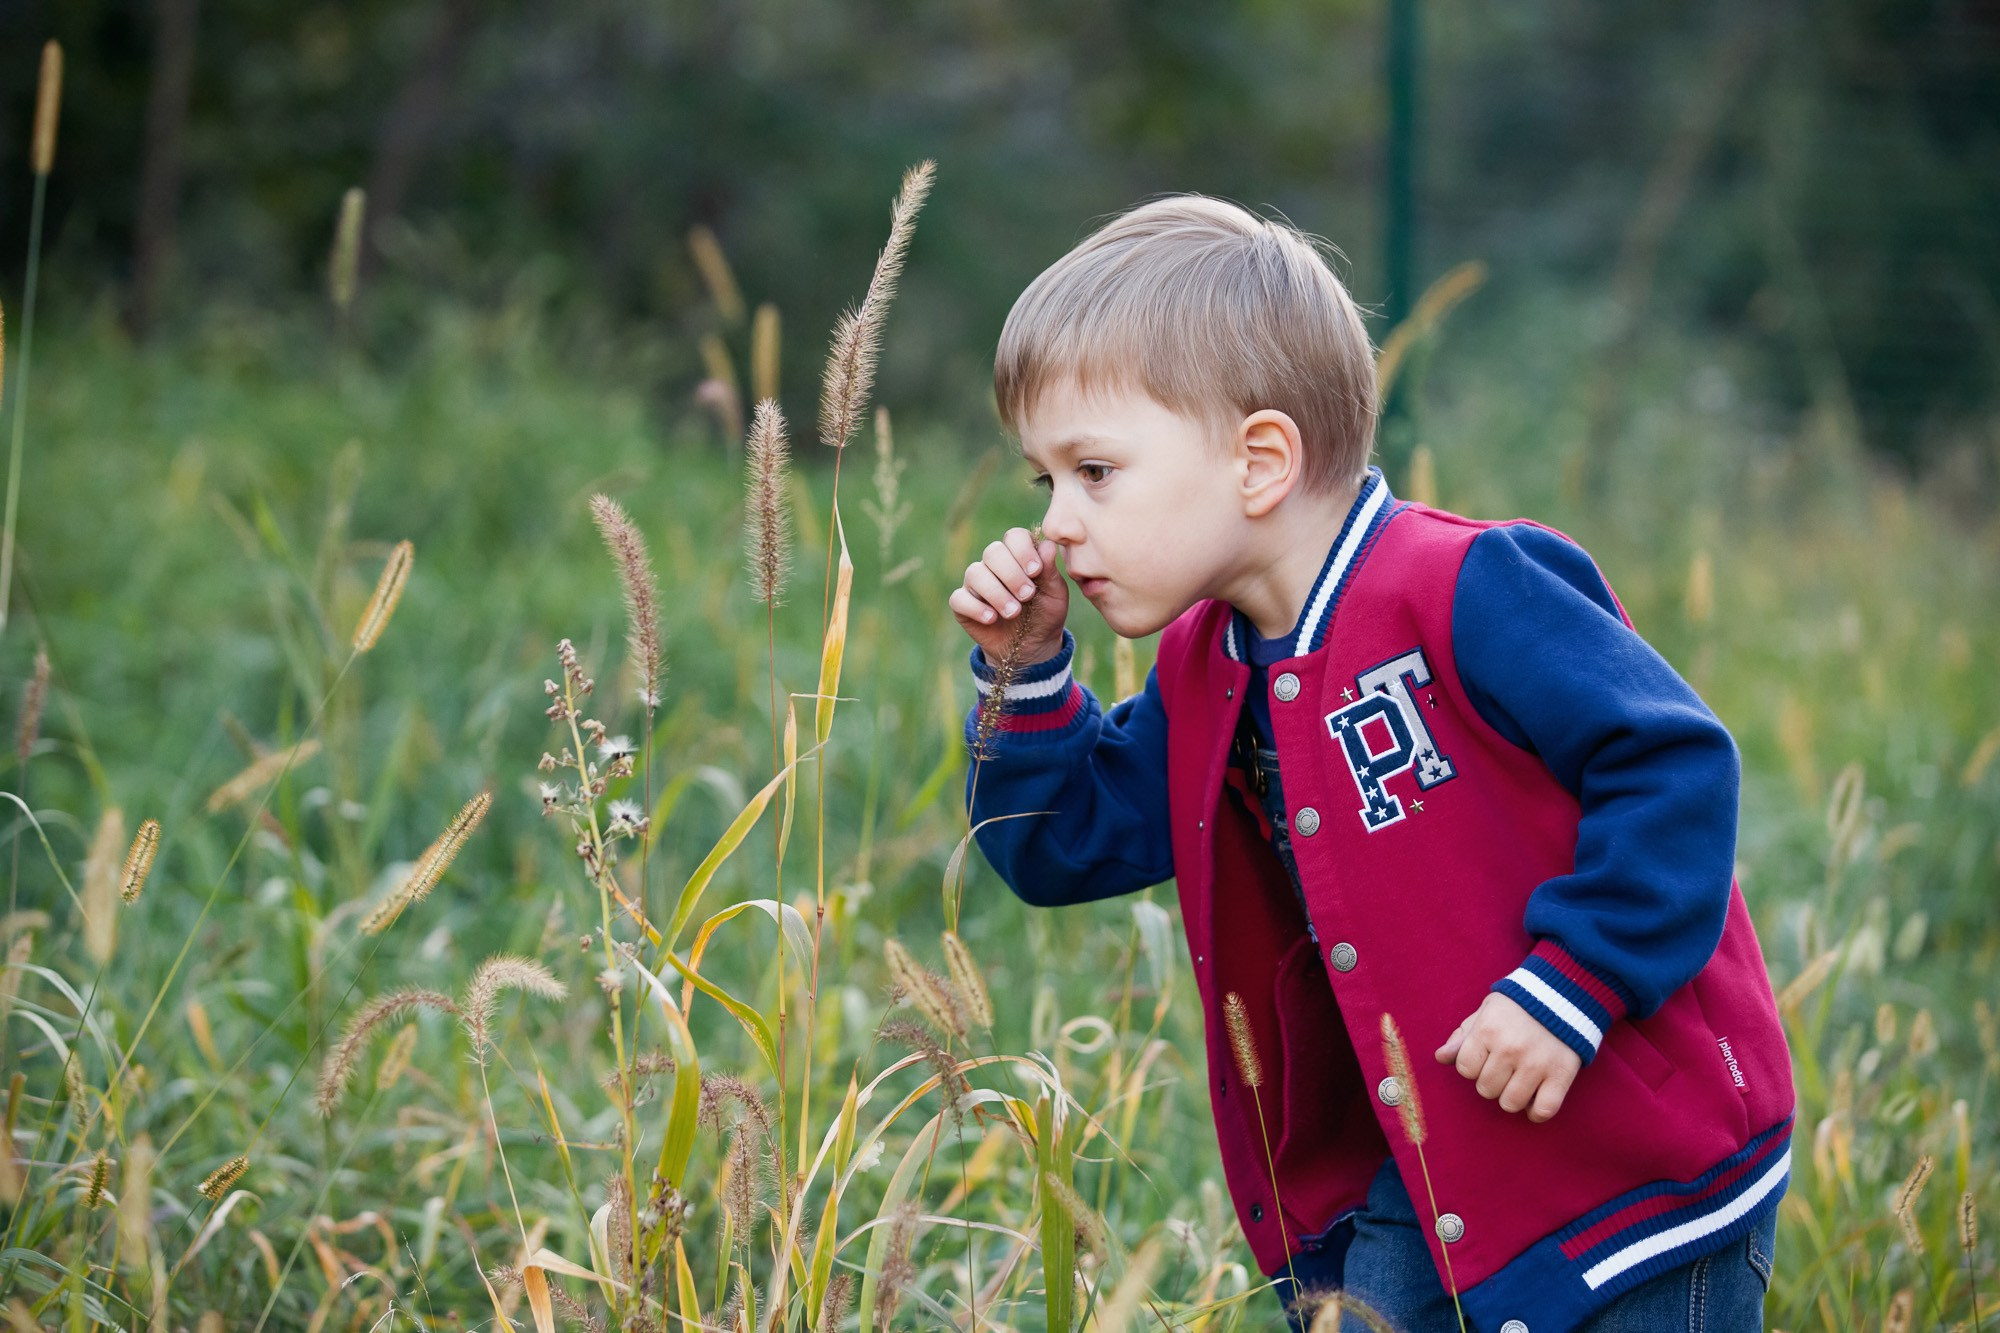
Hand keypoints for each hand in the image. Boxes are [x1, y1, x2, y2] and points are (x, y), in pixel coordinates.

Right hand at [949, 528, 1068, 666]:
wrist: (1032, 646)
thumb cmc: (1045, 614)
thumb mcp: (1055, 595)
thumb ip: (1050, 571)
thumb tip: (1048, 546)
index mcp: (1018, 555)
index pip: (1014, 537)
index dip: (1023, 550)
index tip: (1036, 571)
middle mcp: (994, 565)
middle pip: (993, 552)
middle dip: (1011, 574)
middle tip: (1027, 595)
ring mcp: (976, 584)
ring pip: (975, 573)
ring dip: (996, 593)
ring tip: (1014, 612)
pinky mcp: (963, 605)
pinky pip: (959, 598)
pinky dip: (976, 608)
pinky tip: (992, 619)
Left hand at [1434, 992, 1581, 1122]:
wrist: (1563, 994)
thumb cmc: (1518, 1005)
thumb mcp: (1486, 1011)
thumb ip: (1463, 1035)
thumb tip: (1441, 1057)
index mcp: (1487, 1031)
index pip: (1465, 1069)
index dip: (1473, 1065)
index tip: (1485, 1057)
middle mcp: (1510, 1049)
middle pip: (1486, 1089)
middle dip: (1491, 1081)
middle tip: (1504, 1068)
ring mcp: (1536, 1063)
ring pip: (1511, 1103)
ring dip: (1512, 1097)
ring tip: (1518, 1082)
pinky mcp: (1561, 1074)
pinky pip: (1544, 1109)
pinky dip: (1536, 1112)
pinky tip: (1534, 1101)